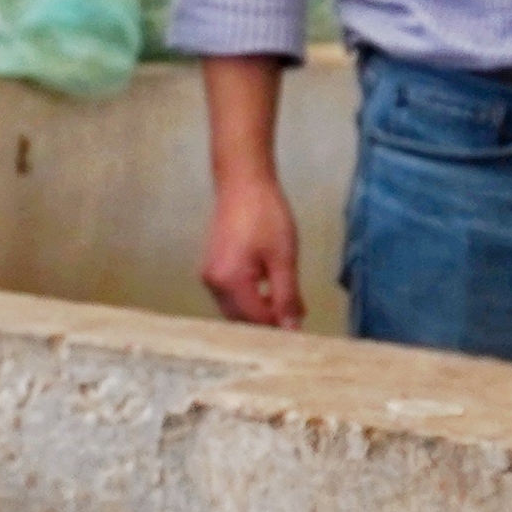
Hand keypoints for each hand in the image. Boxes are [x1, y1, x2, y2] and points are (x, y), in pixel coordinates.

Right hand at [200, 167, 305, 330]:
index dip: (280, 327)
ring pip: (235, 309)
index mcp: (229, 281)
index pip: (256, 320)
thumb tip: (292, 329)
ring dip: (260, 311)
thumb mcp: (283, 258)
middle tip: (298, 317)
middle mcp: (213, 284)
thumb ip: (287, 296)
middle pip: (242, 320)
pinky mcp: (211, 268)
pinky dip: (250, 299)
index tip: (302, 328)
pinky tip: (270, 290)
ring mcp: (209, 276)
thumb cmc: (266, 215)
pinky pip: (230, 295)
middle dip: (269, 322)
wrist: (243, 183)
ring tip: (288, 303)